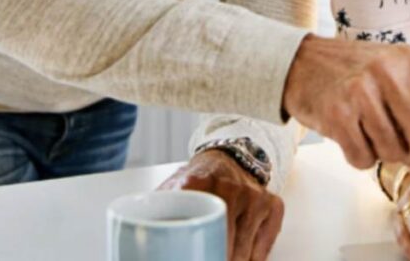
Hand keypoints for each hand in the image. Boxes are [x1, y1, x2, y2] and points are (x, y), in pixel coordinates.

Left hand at [158, 149, 282, 260]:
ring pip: (244, 252)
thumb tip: (136, 237)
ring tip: (221, 259)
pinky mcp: (273, 205)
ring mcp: (254, 197)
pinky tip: (241, 260)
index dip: (196, 252)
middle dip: (214, 258)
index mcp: (198, 182)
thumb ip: (155, 211)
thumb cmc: (197, 182)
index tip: (192, 256)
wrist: (227, 159)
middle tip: (205, 258)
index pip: (197, 226)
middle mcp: (230, 187)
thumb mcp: (172, 189)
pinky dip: (251, 260)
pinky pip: (263, 249)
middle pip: (223, 244)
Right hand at [282, 35, 409, 172]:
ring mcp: (361, 93)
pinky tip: (350, 133)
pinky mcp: (337, 115)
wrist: (300, 62)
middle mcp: (388, 73)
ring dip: (381, 151)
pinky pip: (363, 159)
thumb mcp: (389, 70)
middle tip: (399, 140)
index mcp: (409, 61)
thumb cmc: (354, 69)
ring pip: (392, 152)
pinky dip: (359, 156)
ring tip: (367, 127)